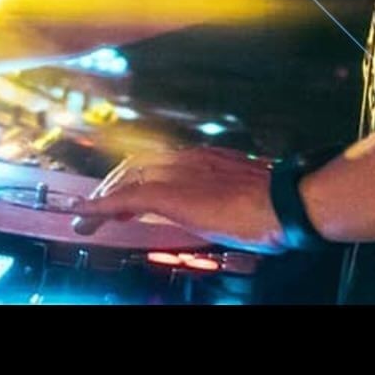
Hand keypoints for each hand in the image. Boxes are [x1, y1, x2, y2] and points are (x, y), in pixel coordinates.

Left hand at [70, 146, 288, 253]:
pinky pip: (126, 199)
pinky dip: (102, 206)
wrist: (286, 202)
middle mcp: (188, 159)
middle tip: (100, 206)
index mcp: (207, 158)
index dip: (139, 177)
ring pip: (127, 179)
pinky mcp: (170, 194)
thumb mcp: (248, 195)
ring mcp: (178, 174)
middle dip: (115, 185)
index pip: (161, 162)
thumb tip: (230, 211)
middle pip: (137, 166)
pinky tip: (88, 216)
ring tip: (88, 216)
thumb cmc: (279, 203)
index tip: (127, 194)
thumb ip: (230, 196)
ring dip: (104, 197)